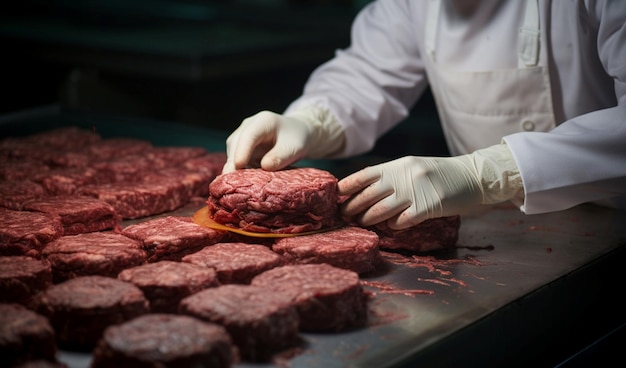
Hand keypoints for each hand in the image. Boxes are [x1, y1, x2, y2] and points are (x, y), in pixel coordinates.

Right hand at [223, 108, 343, 172]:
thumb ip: (280, 157)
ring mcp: (243, 135)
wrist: (297, 134)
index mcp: (264, 121)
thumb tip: (264, 166)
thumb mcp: (294, 148)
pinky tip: (241, 182)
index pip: (249, 135)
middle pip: (236, 143)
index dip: (243, 150)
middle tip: (230, 182)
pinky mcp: (241, 147)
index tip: (239, 165)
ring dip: (234, 168)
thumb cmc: (296, 140)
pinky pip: (235, 158)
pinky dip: (237, 170)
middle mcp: (249, 126)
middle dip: (233, 162)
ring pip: (232, 152)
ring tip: (237, 184)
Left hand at [338, 144, 522, 228]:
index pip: (366, 174)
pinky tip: (391, 227)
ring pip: (382, 209)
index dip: (349, 185)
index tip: (337, 195)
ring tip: (361, 224)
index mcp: (399, 165)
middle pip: (369, 194)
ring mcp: (416, 191)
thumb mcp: (414, 167)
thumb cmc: (440, 174)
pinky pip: (403, 220)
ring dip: (369, 219)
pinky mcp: (429, 206)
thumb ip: (393, 176)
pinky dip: (394, 225)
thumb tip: (366, 191)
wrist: (474, 176)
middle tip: (343, 216)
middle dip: (353, 207)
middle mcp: (404, 176)